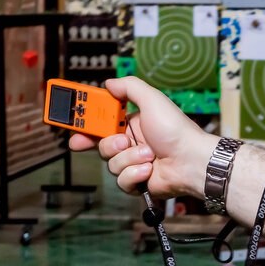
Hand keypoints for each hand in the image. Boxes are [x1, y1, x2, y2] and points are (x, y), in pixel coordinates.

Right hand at [67, 76, 216, 198]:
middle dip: (108, 144)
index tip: (74, 125)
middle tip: (121, 142)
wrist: (191, 161)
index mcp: (130, 124)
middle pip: (100, 145)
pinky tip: (149, 169)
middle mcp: (130, 143)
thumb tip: (109, 83)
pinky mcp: (137, 182)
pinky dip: (135, 174)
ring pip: (111, 164)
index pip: (101, 122)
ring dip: (130, 158)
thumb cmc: (176, 130)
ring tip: (149, 154)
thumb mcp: (152, 99)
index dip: (85, 124)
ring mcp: (133, 163)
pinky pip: (122, 180)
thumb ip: (129, 87)